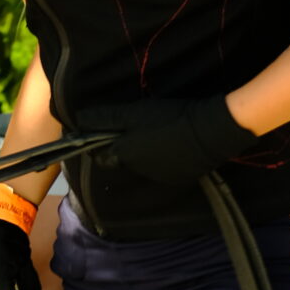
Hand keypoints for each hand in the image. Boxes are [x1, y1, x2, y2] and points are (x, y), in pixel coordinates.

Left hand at [79, 97, 256, 186]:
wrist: (209, 132)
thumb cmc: (169, 118)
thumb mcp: (135, 113)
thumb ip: (107, 118)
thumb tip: (80, 120)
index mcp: (126, 155)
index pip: (99, 157)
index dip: (94, 145)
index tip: (94, 132)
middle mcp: (139, 171)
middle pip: (120, 160)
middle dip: (117, 147)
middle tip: (123, 128)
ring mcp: (159, 176)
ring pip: (140, 165)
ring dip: (139, 152)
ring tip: (148, 132)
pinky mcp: (177, 177)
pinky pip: (160, 167)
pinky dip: (158, 157)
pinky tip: (166, 141)